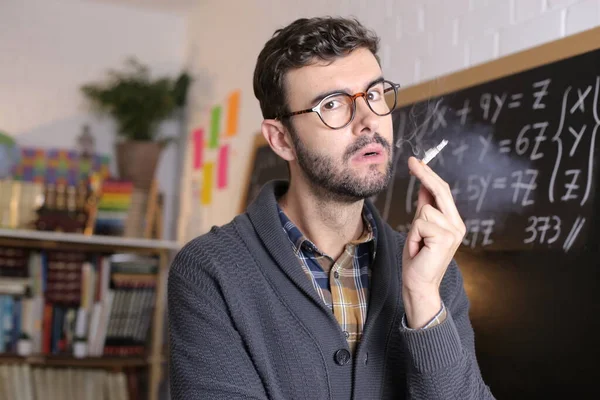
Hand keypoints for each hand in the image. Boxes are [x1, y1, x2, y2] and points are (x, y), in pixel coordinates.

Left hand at [402, 157, 465, 327]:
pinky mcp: (445, 237)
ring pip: (425, 210)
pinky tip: (419, 248)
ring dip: (414, 227)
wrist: (418, 284)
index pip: (442, 193)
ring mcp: (453, 231)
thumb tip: (424, 187)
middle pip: (440, 192)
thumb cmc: (417, 259)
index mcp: (453, 222)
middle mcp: (457, 225)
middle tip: (411, 160)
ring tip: (417, 244)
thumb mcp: (419, 229)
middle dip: (424, 175)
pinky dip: (414, 235)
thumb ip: (425, 209)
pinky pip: (420, 222)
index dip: (429, 176)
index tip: (416, 161)